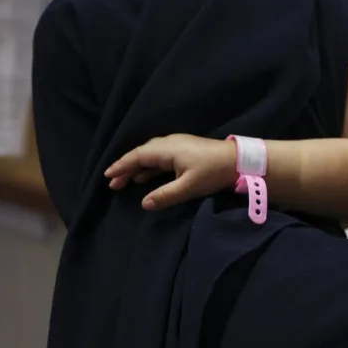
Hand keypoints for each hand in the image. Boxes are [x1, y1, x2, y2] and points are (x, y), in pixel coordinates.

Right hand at [104, 134, 237, 209]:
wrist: (240, 161)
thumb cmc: (214, 171)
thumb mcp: (189, 186)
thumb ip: (165, 195)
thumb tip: (144, 203)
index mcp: (167, 149)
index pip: (137, 156)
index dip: (121, 166)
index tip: (107, 176)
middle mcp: (169, 143)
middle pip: (141, 154)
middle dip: (126, 168)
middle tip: (113, 183)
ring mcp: (178, 145)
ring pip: (151, 156)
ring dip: (138, 168)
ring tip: (125, 182)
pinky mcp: (186, 150)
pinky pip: (160, 157)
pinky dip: (150, 167)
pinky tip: (146, 177)